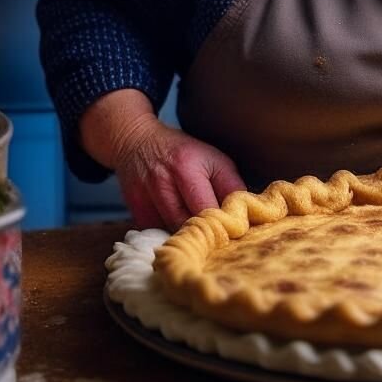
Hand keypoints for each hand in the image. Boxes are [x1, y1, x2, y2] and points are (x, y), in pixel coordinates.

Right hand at [111, 115, 245, 230]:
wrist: (138, 142)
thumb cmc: (185, 152)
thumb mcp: (215, 159)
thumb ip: (231, 186)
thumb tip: (247, 214)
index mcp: (186, 168)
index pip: (207, 209)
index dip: (221, 224)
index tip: (233, 232)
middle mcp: (162, 183)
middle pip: (187, 225)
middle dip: (204, 234)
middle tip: (219, 239)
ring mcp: (144, 198)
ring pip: (171, 233)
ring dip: (187, 236)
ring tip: (201, 234)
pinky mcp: (134, 211)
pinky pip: (157, 233)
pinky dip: (169, 234)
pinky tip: (178, 227)